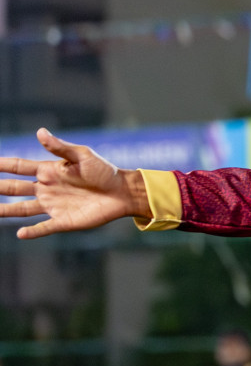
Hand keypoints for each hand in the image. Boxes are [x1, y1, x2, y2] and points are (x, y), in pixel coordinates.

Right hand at [0, 129, 150, 238]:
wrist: (123, 192)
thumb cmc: (104, 171)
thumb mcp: (83, 156)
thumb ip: (60, 148)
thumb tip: (40, 132)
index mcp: (49, 171)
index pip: (18, 167)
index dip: (2, 165)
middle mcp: (47, 189)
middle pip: (14, 188)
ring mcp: (54, 205)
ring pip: (22, 209)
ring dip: (6, 211)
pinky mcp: (64, 221)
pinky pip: (44, 227)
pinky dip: (33, 231)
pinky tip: (20, 233)